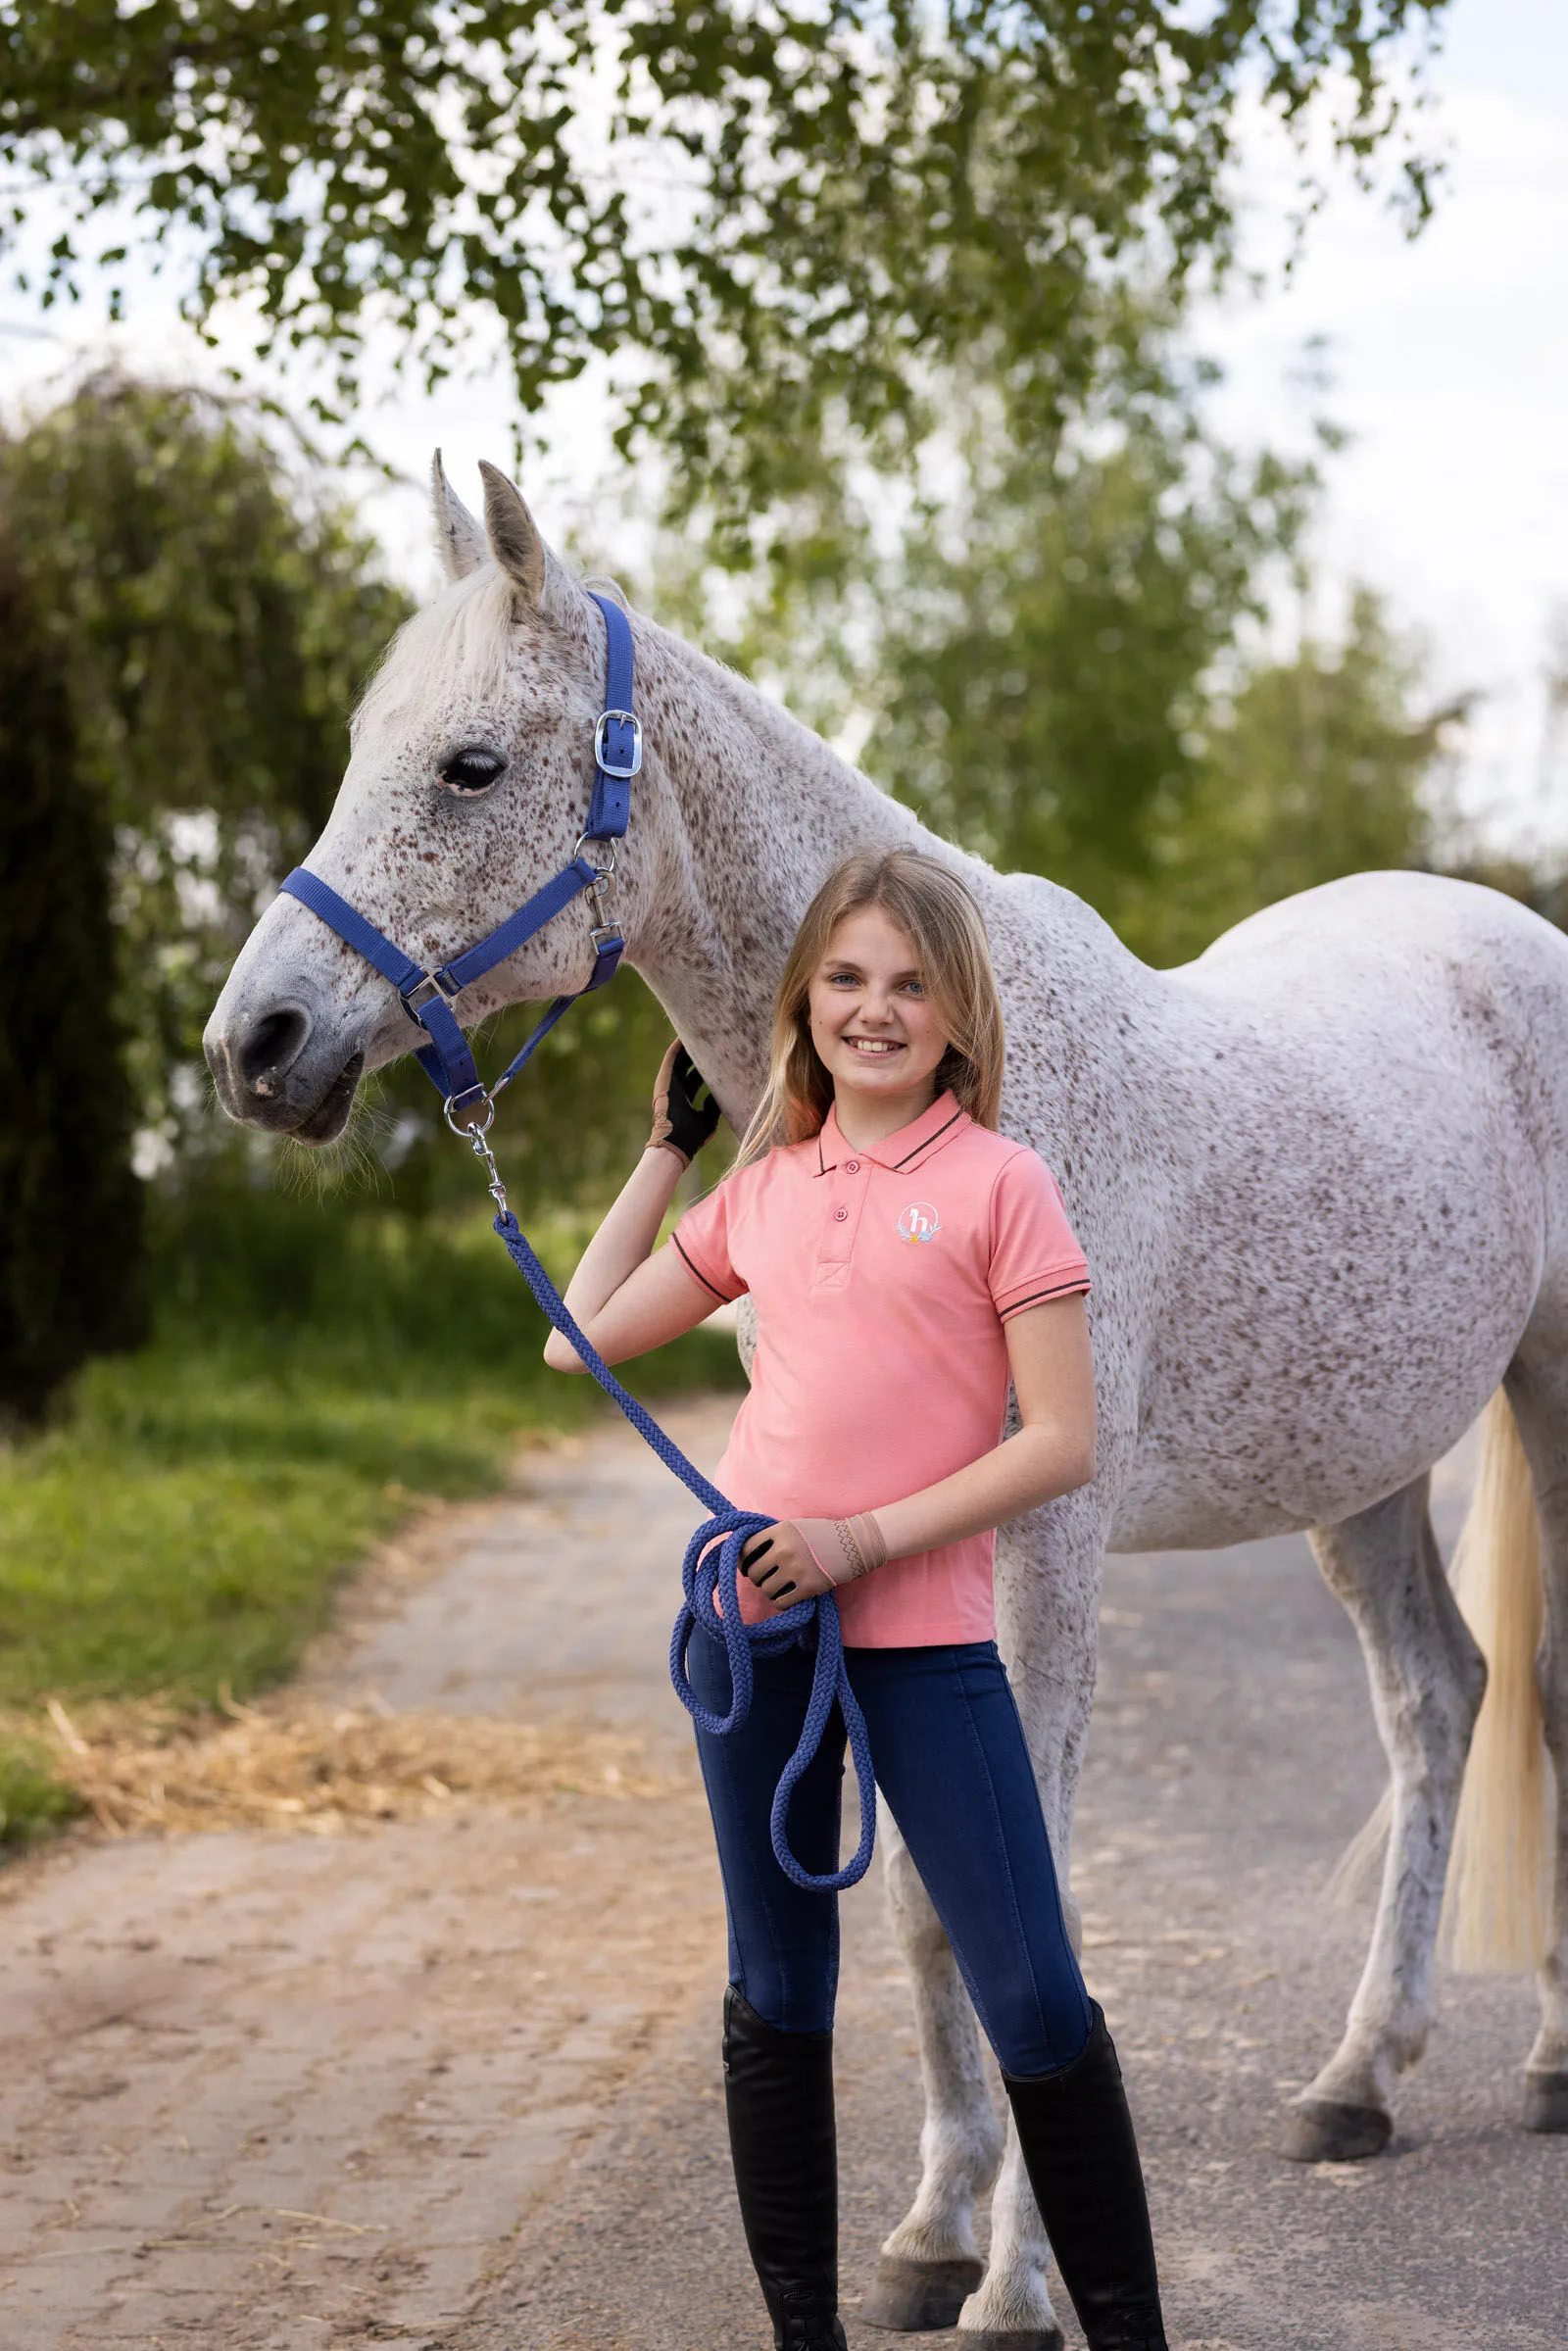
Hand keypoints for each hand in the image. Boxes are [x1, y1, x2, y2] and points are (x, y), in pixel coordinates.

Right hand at [649, 1038, 721, 1166]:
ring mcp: (669, 1083)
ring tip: (701, 1031)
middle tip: (713, 1039)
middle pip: (689, 1066)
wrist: (675, 1143)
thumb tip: (722, 1094)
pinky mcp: (665, 1078)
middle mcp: (676, 1089)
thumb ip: (713, 1106)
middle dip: (701, 1054)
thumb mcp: (708, 1119)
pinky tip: (687, 1034)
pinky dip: (679, 1046)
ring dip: (690, 1046)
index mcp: (684, 1099)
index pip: (696, 1078)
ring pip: (680, 1059)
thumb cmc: (692, 1137)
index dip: (707, 1068)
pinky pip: (672, 1057)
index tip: (721, 1057)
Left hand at [740, 1515, 886, 1609]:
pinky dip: (780, 1602)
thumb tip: (744, 1552)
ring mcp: (797, 1569)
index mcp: (780, 1531)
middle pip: (754, 1572)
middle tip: (765, 1578)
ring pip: (766, 1589)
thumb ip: (773, 1537)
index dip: (742, 1560)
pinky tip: (786, 1597)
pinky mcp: (808, 1587)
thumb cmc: (822, 1534)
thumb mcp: (795, 1527)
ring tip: (778, 1587)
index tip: (746, 1566)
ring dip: (769, 1591)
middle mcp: (785, 1550)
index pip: (746, 1548)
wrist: (855, 1544)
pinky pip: (781, 1602)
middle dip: (757, 1578)